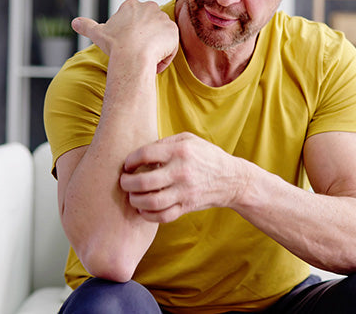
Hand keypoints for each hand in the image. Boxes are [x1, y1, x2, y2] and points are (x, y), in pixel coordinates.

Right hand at [72, 0, 178, 72]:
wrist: (132, 56)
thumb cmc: (115, 45)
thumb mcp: (97, 33)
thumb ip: (86, 25)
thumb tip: (74, 23)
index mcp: (131, 4)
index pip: (135, 19)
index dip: (130, 34)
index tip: (126, 44)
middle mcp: (149, 7)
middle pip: (149, 26)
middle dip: (144, 39)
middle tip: (135, 52)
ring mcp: (163, 18)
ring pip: (159, 36)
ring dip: (154, 48)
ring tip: (144, 59)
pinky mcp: (173, 30)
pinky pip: (170, 46)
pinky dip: (164, 55)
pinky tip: (154, 61)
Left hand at [119, 133, 250, 222]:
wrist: (231, 179)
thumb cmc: (206, 156)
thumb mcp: (188, 140)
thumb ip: (164, 143)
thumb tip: (139, 153)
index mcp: (180, 151)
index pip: (144, 155)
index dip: (130, 160)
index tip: (127, 165)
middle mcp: (181, 172)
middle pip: (143, 182)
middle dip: (127, 183)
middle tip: (124, 182)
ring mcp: (184, 192)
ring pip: (151, 203)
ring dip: (135, 201)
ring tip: (133, 196)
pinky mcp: (187, 207)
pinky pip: (162, 216)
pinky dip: (148, 215)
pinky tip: (144, 209)